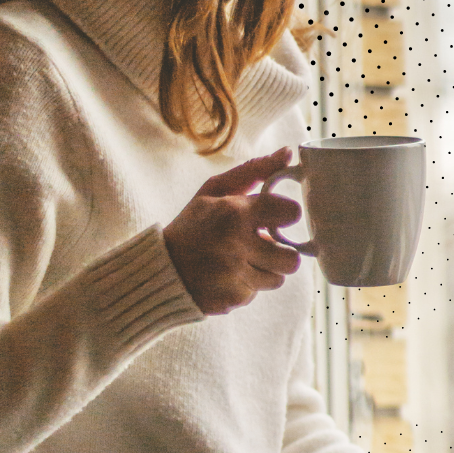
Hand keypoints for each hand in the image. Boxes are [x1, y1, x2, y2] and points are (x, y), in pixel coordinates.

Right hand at [163, 147, 302, 314]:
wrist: (160, 270)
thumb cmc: (191, 226)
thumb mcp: (214, 191)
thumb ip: (253, 171)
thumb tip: (288, 153)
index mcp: (234, 214)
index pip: (291, 213)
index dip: (286, 215)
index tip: (276, 217)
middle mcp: (237, 246)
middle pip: (292, 258)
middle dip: (281, 252)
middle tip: (262, 245)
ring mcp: (235, 276)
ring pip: (279, 278)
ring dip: (265, 270)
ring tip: (242, 261)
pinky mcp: (233, 299)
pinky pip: (258, 293)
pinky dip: (247, 285)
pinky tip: (227, 276)